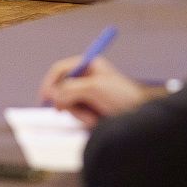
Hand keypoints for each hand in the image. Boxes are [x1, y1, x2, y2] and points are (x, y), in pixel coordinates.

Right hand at [38, 56, 154, 125]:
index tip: (45, 97)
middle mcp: (87, 78)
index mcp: (89, 65)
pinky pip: (77, 114)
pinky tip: (96, 121)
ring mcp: (89, 94)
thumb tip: (52, 95)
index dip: (50, 82)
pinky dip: (84, 119)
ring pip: (68, 104)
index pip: (61, 69)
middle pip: (61, 88)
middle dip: (68, 102)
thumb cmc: (123, 97)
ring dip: (78, 113)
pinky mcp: (92, 108)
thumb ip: (70, 89)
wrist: (141, 118)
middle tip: (69, 111)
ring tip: (93, 117)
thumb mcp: (94, 89)